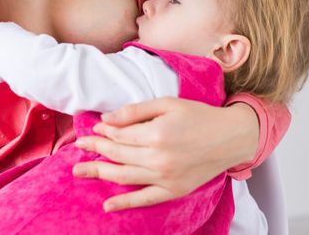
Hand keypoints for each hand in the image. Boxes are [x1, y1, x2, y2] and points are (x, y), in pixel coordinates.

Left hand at [72, 97, 258, 211]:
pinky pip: (144, 200)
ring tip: (79, 171)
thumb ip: (136, 111)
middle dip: (95, 149)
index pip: (119, 135)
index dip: (103, 131)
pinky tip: (107, 205)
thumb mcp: (168, 103)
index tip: (93, 129)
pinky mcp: (174, 190)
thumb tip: (107, 120)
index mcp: (157, 134)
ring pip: (123, 176)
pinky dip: (125, 204)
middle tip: (79, 146)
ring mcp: (166, 178)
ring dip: (99, 173)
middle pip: (117, 155)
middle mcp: (158, 159)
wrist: (230, 137)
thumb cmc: (199, 116)